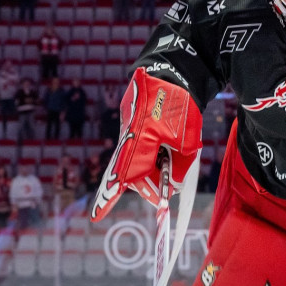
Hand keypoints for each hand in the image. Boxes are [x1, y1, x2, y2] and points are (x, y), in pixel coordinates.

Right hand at [90, 68, 201, 219]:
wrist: (176, 70)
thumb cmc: (183, 106)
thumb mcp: (189, 142)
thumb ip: (179, 167)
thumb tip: (172, 186)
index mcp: (141, 138)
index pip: (127, 176)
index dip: (112, 197)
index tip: (96, 216)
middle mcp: (128, 134)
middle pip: (130, 171)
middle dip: (149, 182)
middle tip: (168, 186)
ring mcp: (126, 127)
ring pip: (134, 159)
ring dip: (153, 165)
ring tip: (174, 151)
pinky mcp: (129, 121)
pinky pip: (136, 146)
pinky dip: (150, 152)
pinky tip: (164, 145)